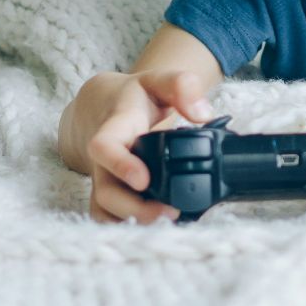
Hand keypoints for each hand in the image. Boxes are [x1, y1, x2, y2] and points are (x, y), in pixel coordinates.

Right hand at [65, 69, 215, 222]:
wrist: (107, 105)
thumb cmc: (138, 95)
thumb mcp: (160, 79)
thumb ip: (183, 86)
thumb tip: (203, 113)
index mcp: (115, 127)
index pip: (105, 146)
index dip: (120, 166)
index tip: (144, 180)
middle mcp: (103, 158)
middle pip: (105, 190)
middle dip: (133, 208)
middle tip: (170, 213)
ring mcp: (104, 176)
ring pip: (104, 208)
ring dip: (132, 221)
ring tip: (169, 222)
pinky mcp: (109, 190)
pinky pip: (108, 215)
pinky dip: (127, 224)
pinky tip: (157, 225)